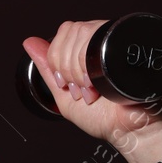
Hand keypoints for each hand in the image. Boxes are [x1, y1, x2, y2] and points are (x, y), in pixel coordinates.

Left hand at [20, 20, 161, 150]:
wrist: (131, 131)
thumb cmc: (104, 118)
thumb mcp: (64, 94)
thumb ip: (47, 68)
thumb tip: (30, 42)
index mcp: (91, 49)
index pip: (65, 32)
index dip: (59, 59)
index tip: (67, 84)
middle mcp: (105, 42)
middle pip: (73, 31)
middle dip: (68, 67)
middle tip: (81, 90)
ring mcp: (119, 42)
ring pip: (84, 33)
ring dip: (79, 71)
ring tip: (91, 92)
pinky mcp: (132, 47)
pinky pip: (101, 40)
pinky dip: (89, 68)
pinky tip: (95, 87)